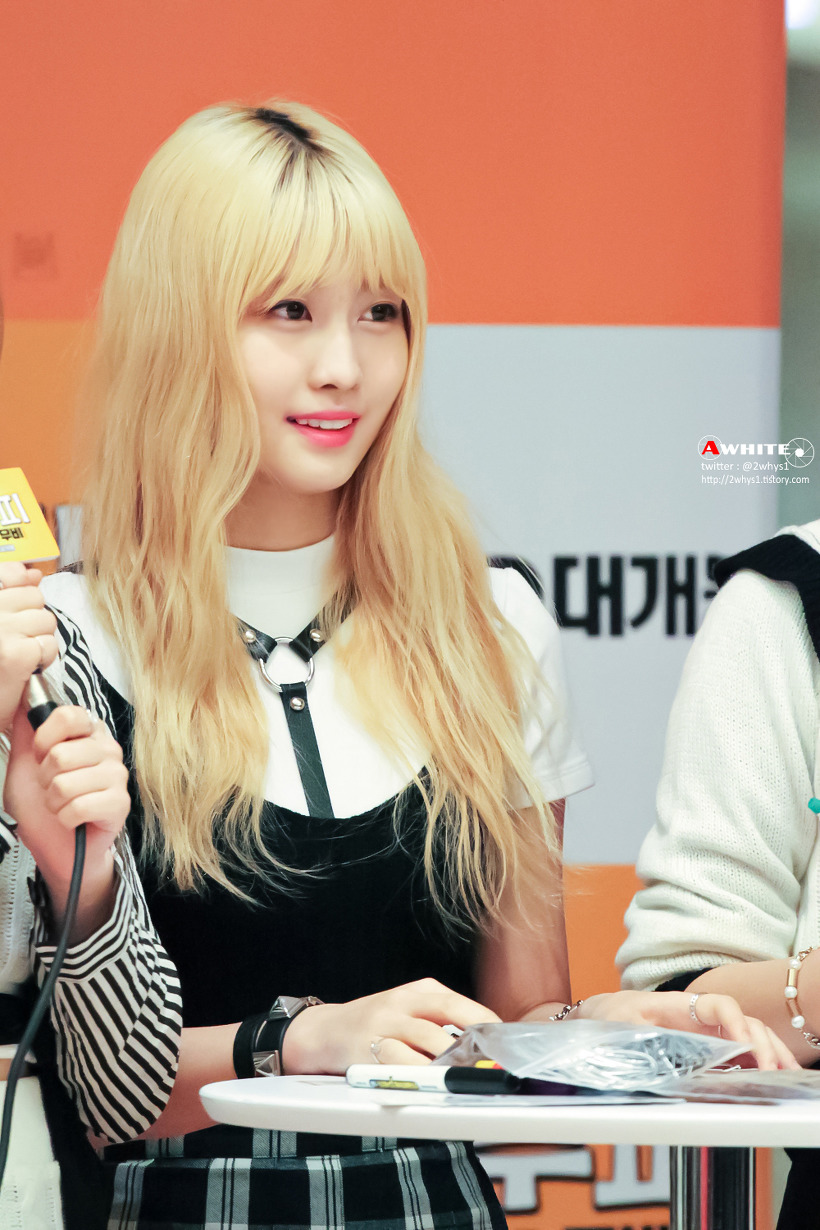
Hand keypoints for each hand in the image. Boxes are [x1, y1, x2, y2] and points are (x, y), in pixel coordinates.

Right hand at [0, 562, 57, 732]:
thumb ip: (11, 594)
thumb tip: (33, 573)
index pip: (11, 573)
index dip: (21, 587)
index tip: (16, 609)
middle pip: (35, 599)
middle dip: (33, 622)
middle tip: (16, 643)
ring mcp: (0, 631)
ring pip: (47, 622)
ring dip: (40, 641)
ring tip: (19, 658)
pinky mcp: (14, 654)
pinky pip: (48, 645)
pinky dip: (43, 660)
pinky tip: (25, 670)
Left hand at [4, 701, 130, 938]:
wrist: (57, 849)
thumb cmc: (44, 807)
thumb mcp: (25, 764)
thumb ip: (27, 732)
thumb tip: (22, 699)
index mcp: (88, 734)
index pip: (69, 716)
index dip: (45, 739)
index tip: (42, 756)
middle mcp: (107, 749)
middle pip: (61, 754)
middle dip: (46, 779)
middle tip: (52, 788)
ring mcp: (117, 776)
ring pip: (66, 783)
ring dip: (54, 802)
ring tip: (62, 804)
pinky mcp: (120, 803)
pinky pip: (79, 806)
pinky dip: (65, 818)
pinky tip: (72, 819)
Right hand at [282, 978, 499, 1074]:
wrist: (325, 1031)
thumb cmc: (377, 1024)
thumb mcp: (409, 1009)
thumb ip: (442, 1020)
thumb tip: (485, 1044)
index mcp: (420, 990)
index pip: (462, 1004)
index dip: (486, 1023)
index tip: (504, 1042)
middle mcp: (403, 1001)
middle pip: (448, 1016)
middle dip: (474, 1042)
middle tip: (493, 1061)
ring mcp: (384, 1024)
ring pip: (427, 1041)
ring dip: (453, 1061)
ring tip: (470, 1075)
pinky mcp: (368, 1048)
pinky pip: (400, 1062)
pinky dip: (420, 1074)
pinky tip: (433, 1082)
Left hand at [577, 990, 798, 1070]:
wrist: (603, 1015)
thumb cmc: (613, 1016)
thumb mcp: (621, 1027)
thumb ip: (642, 1041)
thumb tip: (661, 1057)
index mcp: (681, 1006)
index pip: (719, 1005)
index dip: (735, 1022)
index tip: (744, 1044)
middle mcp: (700, 1017)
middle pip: (744, 1022)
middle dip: (763, 1043)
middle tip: (771, 1069)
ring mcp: (708, 1032)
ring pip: (750, 1035)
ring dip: (772, 1052)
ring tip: (788, 1074)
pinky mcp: (709, 1048)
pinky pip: (742, 1052)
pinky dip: (762, 1061)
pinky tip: (776, 1074)